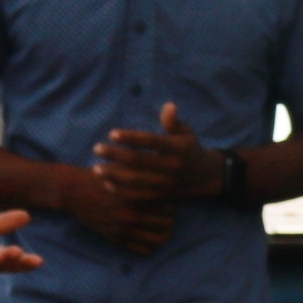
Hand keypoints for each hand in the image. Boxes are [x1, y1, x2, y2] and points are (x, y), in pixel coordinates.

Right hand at [61, 160, 177, 256]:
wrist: (75, 190)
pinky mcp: (117, 239)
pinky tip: (148, 236)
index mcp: (138, 195)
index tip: (168, 200)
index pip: (170, 205)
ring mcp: (125, 228)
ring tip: (159, 226)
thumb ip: (147, 171)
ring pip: (159, 239)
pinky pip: (144, 250)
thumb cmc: (103, 176)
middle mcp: (133, 213)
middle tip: (164, 213)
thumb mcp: (125, 168)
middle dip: (169, 218)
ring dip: (162, 233)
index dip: (172, 202)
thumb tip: (169, 174)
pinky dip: (150, 245)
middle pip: (168, 223)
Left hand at [98, 103, 220, 205]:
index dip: (130, 138)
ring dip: (113, 175)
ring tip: (96, 169)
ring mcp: (166, 184)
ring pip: (135, 181)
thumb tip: (168, 105)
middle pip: (138, 161)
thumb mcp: (186, 133)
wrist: (206, 178)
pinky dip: (122, 191)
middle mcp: (171, 167)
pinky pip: (139, 196)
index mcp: (177, 148)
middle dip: (114, 155)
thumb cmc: (190, 150)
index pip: (150, 141)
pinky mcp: (162, 197)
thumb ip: (173, 122)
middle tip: (96, 149)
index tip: (111, 134)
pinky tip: (108, 184)